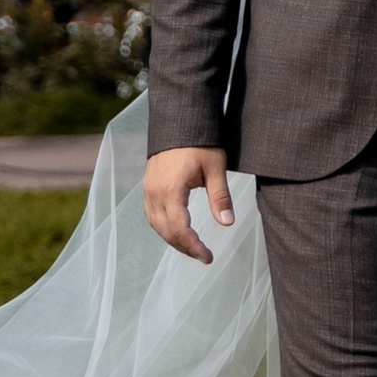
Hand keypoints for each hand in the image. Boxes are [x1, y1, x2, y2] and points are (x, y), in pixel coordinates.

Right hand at [144, 146, 233, 262]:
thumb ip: (220, 197)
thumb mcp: (215, 168)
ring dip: (174, 239)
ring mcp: (148, 190)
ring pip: (157, 226)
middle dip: (185, 247)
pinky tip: (177, 230)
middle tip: (204, 255)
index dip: (193, 247)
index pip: (179, 229)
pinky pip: (152, 215)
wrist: (179, 119)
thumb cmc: (200, 142)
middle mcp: (155, 193)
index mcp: (171, 190)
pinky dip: (164, 228)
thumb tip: (227, 223)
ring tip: (193, 247)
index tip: (208, 257)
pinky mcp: (148, 186)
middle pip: (166, 232)